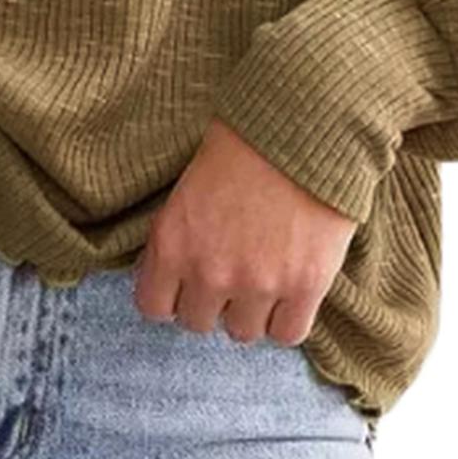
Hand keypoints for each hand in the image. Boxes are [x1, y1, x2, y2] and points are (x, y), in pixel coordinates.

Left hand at [131, 117, 356, 343]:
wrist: (302, 124)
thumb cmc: (243, 140)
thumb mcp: (190, 184)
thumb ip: (181, 234)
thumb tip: (177, 270)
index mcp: (172, 240)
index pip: (153, 306)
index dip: (171, 296)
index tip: (186, 283)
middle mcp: (209, 270)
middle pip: (198, 322)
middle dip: (212, 301)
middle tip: (230, 273)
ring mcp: (257, 283)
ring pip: (242, 332)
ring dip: (250, 310)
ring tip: (264, 277)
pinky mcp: (304, 287)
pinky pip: (287, 334)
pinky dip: (288, 319)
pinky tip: (290, 290)